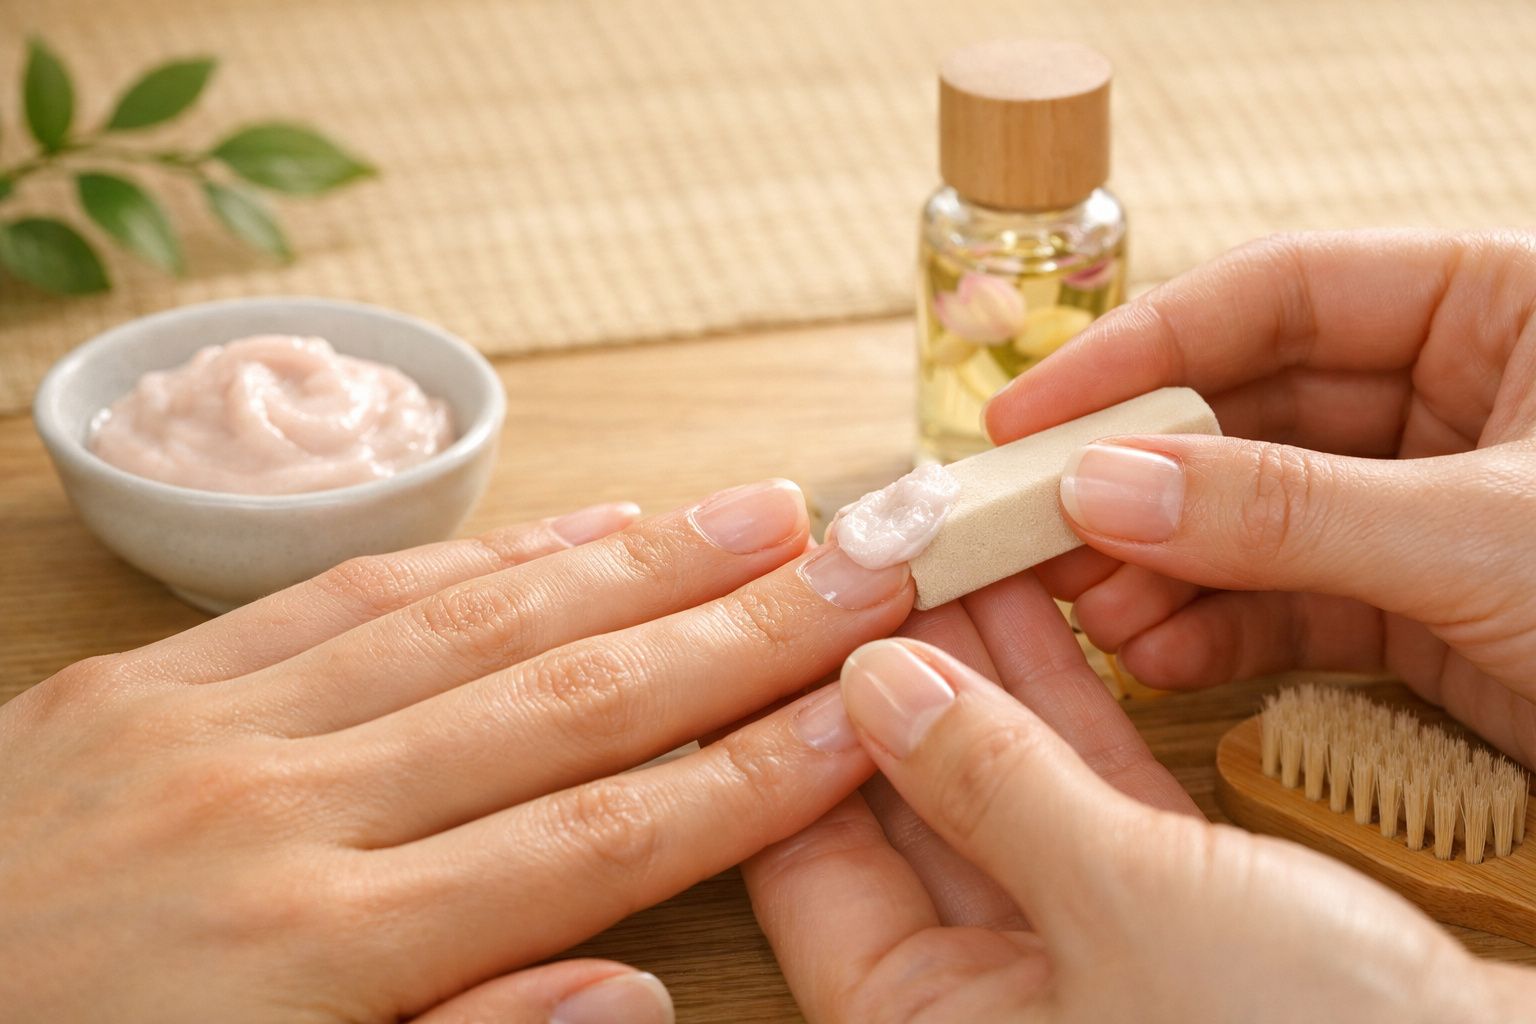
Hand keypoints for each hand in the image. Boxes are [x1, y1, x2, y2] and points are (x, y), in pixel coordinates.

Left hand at [0, 480, 913, 1022]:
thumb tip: (628, 997)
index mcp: (324, 955)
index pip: (600, 843)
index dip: (749, 775)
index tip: (858, 714)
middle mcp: (287, 813)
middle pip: (566, 703)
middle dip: (736, 632)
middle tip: (859, 564)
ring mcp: (210, 728)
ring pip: (472, 623)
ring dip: (633, 565)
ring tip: (755, 516)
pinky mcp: (138, 681)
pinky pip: (337, 591)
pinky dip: (474, 555)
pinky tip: (574, 527)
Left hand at [746, 591, 1526, 1020]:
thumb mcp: (1127, 906)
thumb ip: (990, 787)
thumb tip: (871, 682)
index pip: (806, 865)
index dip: (796, 729)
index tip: (800, 613)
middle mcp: (985, 1011)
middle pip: (899, 815)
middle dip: (896, 677)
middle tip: (882, 557)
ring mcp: (1073, 967)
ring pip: (995, 793)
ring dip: (981, 673)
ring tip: (954, 549)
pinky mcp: (1160, 925)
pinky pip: (1082, 802)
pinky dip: (1065, 710)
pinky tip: (1041, 609)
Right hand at [985, 230, 1535, 764]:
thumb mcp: (1487, 534)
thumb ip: (1287, 510)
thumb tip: (1107, 489)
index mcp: (1503, 306)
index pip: (1284, 296)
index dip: (1146, 350)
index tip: (1034, 413)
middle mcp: (1459, 395)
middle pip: (1249, 410)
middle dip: (1141, 478)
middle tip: (1035, 527)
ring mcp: (1431, 505)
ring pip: (1255, 514)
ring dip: (1162, 565)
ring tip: (1086, 611)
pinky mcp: (1424, 607)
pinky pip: (1293, 601)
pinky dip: (1218, 630)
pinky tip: (1154, 654)